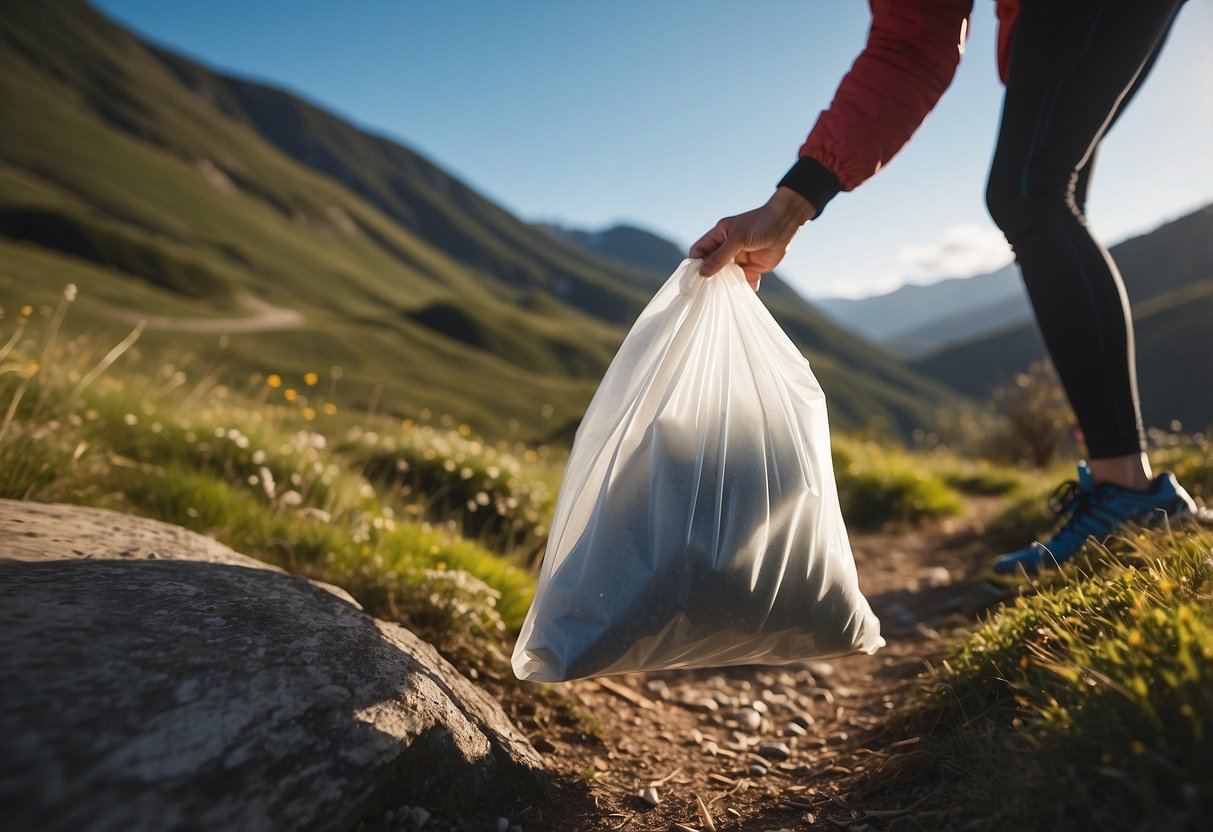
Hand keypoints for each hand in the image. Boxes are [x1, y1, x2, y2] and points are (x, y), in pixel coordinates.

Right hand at [689, 188, 816, 289]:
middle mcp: (727, 249)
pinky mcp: (753, 268)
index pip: (699, 251)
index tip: (692, 278)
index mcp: (719, 236)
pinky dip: (745, 287)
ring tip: (725, 293)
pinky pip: (744, 281)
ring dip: (726, 285)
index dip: (694, 264)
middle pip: (712, 266)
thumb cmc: (761, 224)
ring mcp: (739, 259)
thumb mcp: (738, 238)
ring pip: (727, 276)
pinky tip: (747, 289)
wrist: (787, 224)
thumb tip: (703, 273)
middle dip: (710, 278)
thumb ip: (720, 257)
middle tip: (706, 291)